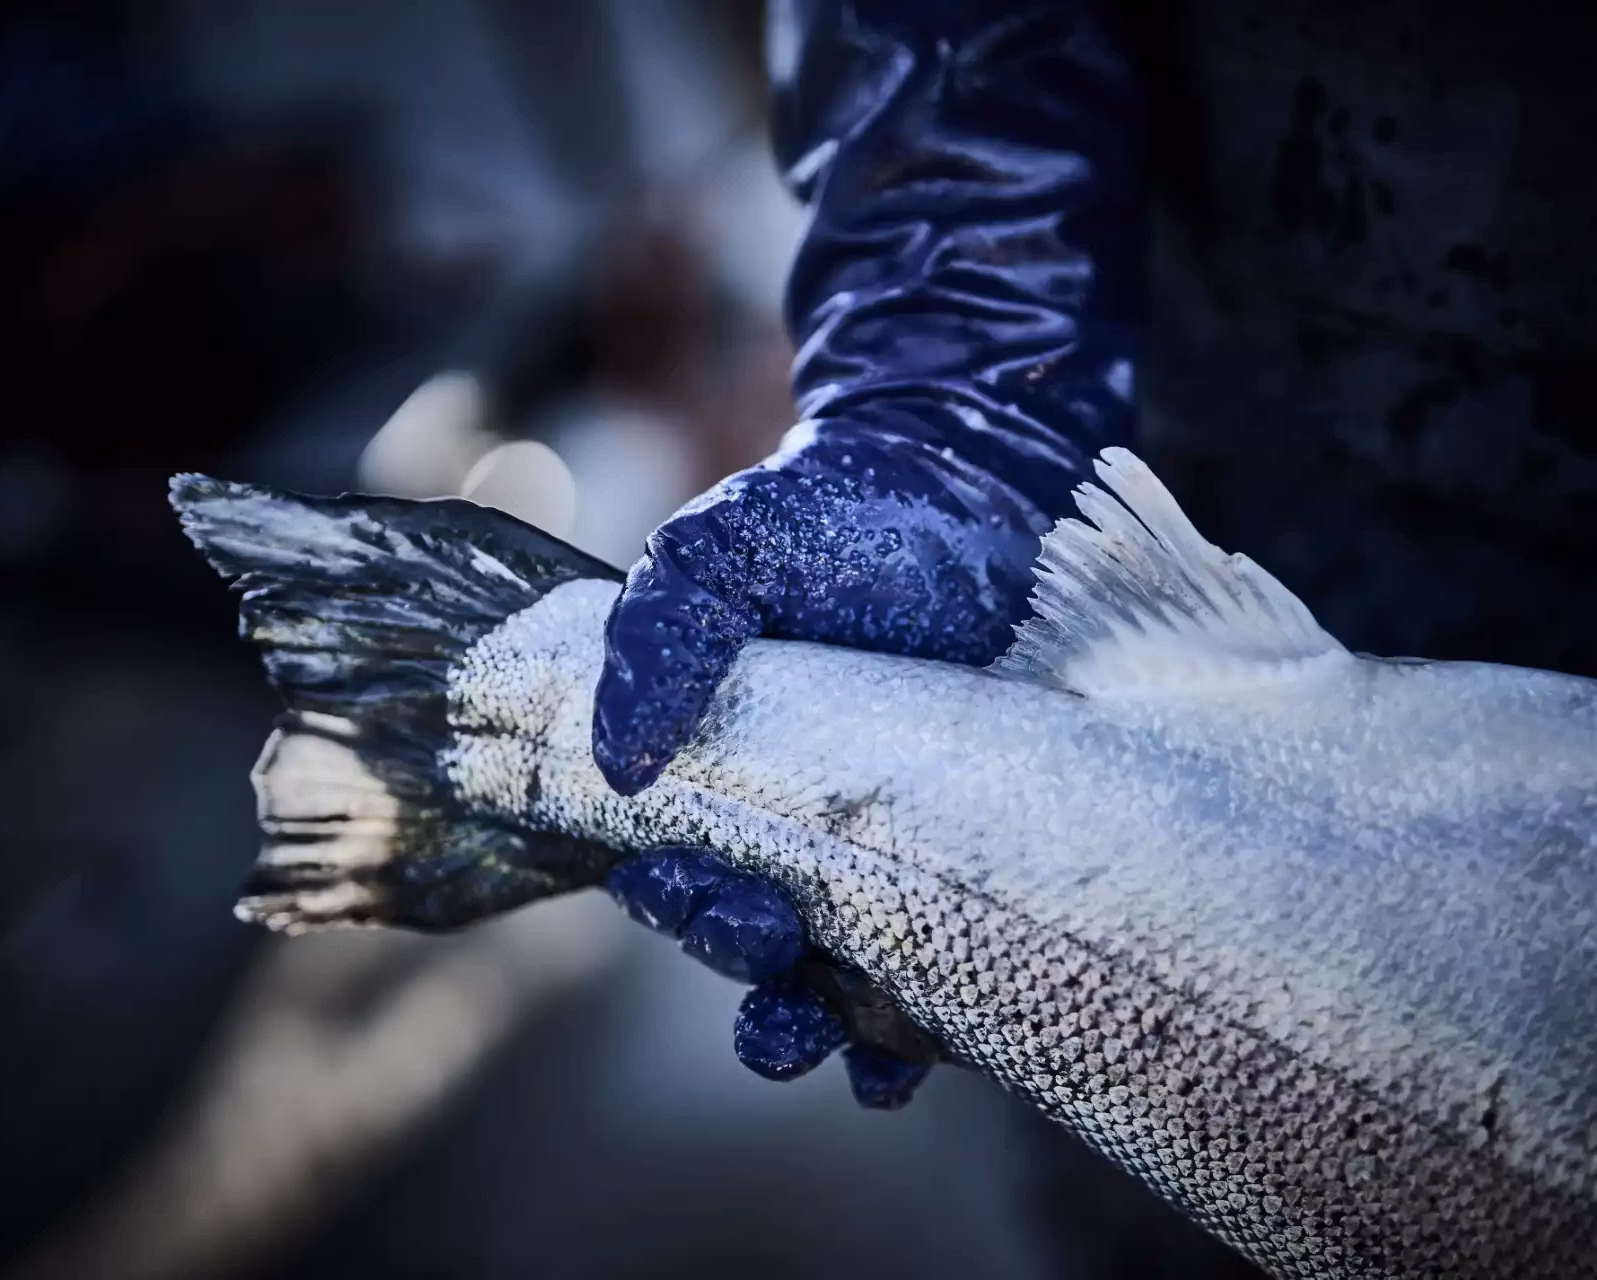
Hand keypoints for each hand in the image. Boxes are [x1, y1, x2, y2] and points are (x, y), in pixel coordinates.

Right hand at [593, 0, 1142, 1106]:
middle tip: (776, 946)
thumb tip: (614, 761)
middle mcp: (797, 829)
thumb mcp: (724, 553)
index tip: (708, 897)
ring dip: (829, 1029)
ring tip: (847, 1044)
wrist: (973, 483)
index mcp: (722, 771)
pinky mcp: (982, 853)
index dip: (681, 904)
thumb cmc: (835, 514)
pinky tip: (920, 1052)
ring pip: (839, 977)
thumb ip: (657, 634)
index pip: (674, 872)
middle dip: (752, 970)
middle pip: (749, 942)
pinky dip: (924, 1027)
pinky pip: (949, 965)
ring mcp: (893, 849)